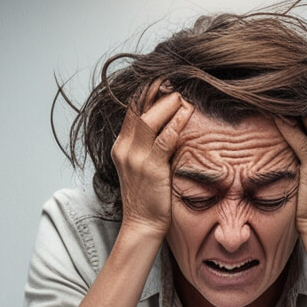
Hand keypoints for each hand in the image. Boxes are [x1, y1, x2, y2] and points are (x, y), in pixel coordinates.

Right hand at [111, 85, 192, 239]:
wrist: (142, 224)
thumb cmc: (148, 197)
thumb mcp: (143, 166)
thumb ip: (151, 146)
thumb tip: (170, 126)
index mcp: (121, 147)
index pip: (131, 112)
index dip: (146, 94)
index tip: (161, 82)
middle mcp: (124, 149)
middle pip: (138, 110)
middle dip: (155, 93)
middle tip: (173, 83)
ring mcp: (135, 158)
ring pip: (149, 120)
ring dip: (167, 105)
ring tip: (182, 97)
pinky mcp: (150, 167)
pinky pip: (164, 139)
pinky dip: (175, 124)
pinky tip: (186, 114)